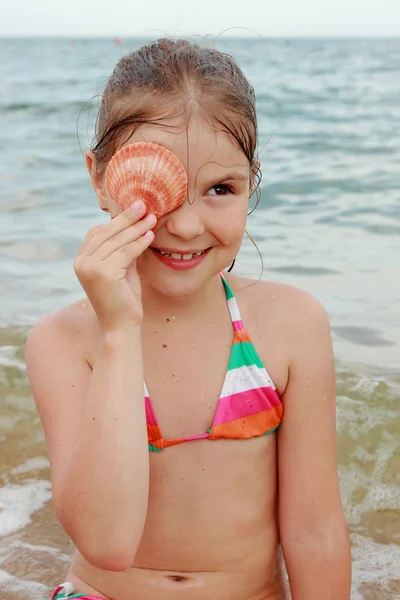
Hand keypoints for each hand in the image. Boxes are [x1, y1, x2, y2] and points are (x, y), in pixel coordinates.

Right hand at [74, 200, 155, 331]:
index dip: (116, 220)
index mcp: (81, 260)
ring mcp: (90, 267)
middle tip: (144, 205)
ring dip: (137, 228)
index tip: (135, 210)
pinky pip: (126, 252)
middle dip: (127, 218)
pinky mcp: (103, 273)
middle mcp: (81, 262)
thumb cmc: (124, 299)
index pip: (97, 232)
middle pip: (107, 232)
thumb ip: (123, 249)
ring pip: (118, 241)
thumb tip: (135, 224)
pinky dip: (140, 243)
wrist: (121, 327)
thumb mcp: (122, 268)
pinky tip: (151, 236)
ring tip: (152, 219)